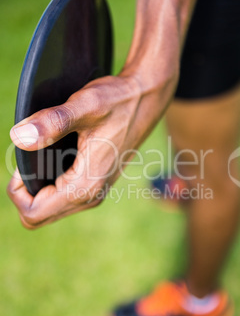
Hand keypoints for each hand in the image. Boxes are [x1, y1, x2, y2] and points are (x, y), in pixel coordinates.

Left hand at [7, 0, 204, 228]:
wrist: (146, 99)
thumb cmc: (118, 101)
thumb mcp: (85, 106)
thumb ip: (52, 122)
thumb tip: (18, 137)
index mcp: (85, 185)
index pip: (34, 212)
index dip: (17, 191)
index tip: (21, 162)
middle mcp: (91, 196)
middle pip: (39, 216)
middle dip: (24, 192)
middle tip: (30, 158)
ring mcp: (95, 192)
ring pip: (50, 209)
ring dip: (36, 188)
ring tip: (41, 156)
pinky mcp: (96, 183)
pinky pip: (62, 199)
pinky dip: (49, 185)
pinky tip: (54, 158)